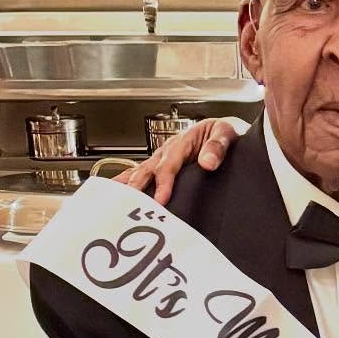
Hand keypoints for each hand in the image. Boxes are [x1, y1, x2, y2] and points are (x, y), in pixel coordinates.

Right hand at [116, 117, 247, 204]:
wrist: (223, 132)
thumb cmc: (224, 133)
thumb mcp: (226, 133)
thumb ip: (217, 147)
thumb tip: (208, 162)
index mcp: (182, 142)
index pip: (169, 165)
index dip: (164, 182)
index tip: (161, 199)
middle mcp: (167, 150)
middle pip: (148, 169)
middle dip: (138, 187)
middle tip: (131, 205)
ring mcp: (160, 158)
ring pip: (139, 172)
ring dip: (127, 187)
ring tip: (114, 202)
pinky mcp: (158, 167)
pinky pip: (138, 174)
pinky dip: (124, 183)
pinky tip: (112, 194)